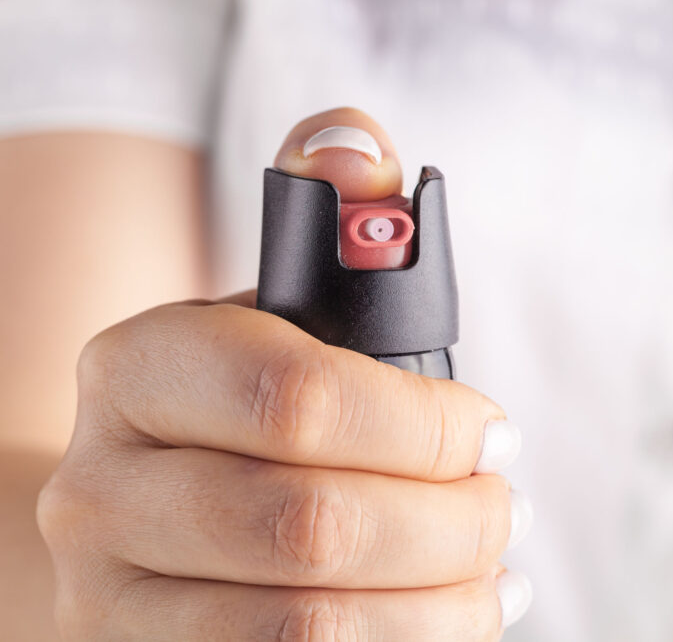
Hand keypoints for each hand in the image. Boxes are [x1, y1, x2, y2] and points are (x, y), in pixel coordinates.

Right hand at [37, 109, 531, 640]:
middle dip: (451, 522)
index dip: (424, 423)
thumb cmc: (249, 400)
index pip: (299, 398)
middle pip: (313, 527)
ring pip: (312, 630)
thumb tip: (360, 147)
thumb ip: (335, 216)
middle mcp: (100, 493)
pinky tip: (444, 621)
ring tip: (491, 573)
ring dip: (441, 605)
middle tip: (504, 507)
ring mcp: (115, 604)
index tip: (494, 431)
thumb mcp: (286, 308)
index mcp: (137, 368)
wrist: (153, 511)